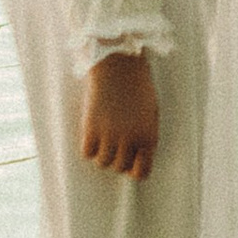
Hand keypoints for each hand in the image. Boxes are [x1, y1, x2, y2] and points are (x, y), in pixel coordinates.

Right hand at [81, 51, 159, 180]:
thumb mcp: (151, 113)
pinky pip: (87, 153)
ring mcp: (109, 135)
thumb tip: (135, 160)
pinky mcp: (91, 128)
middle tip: (114, 142)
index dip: (134, 168)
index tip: (129, 160)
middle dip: (117, 158)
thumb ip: (145, 136)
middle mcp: (130, 139)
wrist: (119, 65)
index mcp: (148, 136)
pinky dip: (88, 146)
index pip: (141, 172)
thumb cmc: (137, 85)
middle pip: (119, 167)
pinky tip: (92, 133)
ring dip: (102, 153)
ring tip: (103, 136)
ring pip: (102, 163)